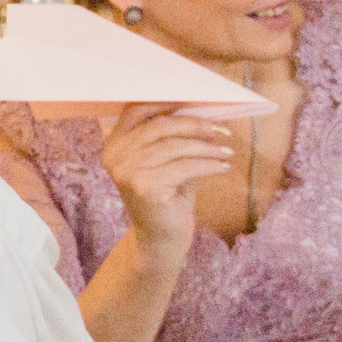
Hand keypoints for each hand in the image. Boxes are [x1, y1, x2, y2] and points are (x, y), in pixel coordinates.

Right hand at [100, 103, 232, 258]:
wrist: (161, 239)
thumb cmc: (167, 197)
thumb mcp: (165, 161)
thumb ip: (171, 137)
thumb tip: (200, 112)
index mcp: (114, 145)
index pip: (136, 111)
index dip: (166, 103)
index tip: (196, 104)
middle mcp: (116, 156)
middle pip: (160, 126)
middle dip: (195, 125)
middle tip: (221, 130)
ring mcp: (127, 171)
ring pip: (176, 146)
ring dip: (207, 147)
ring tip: (226, 151)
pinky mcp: (144, 186)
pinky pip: (186, 166)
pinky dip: (209, 164)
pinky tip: (223, 166)